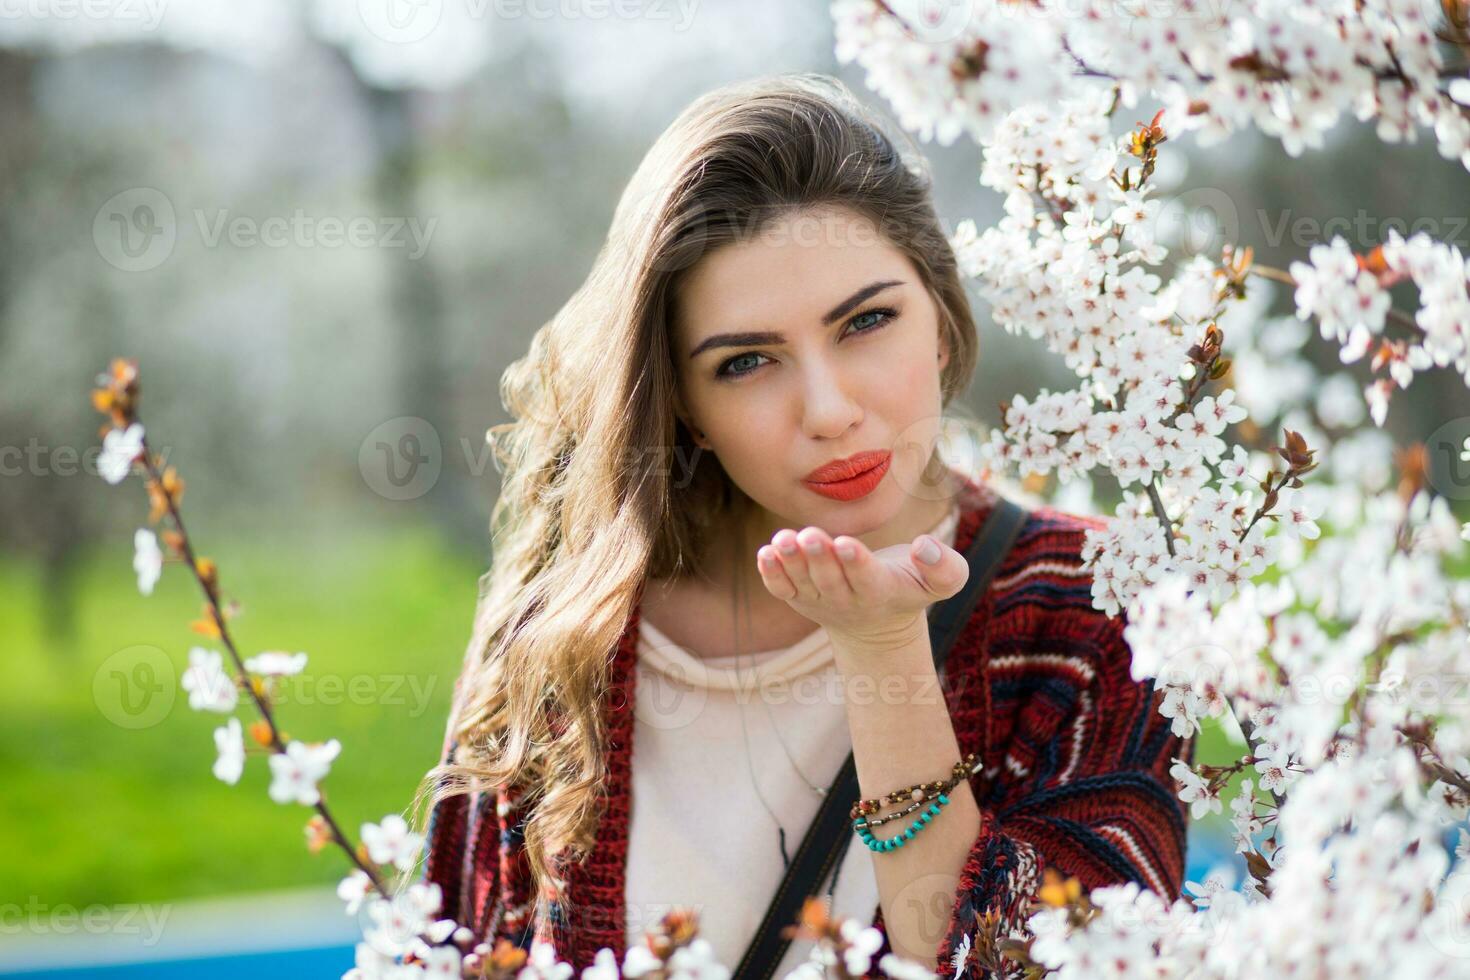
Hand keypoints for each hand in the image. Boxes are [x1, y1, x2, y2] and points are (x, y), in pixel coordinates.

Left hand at [755, 525, 969, 654]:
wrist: (877, 622)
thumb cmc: (910, 588)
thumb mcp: (944, 581)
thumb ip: (945, 567)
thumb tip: (924, 547)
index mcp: (881, 592)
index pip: (866, 579)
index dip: (855, 562)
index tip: (845, 543)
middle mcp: (846, 599)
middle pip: (830, 580)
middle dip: (819, 558)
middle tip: (810, 535)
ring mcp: (818, 599)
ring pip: (802, 583)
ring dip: (791, 562)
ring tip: (784, 540)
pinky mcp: (798, 596)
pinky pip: (781, 588)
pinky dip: (771, 574)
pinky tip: (766, 553)